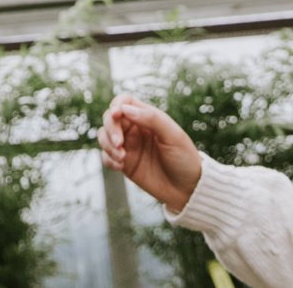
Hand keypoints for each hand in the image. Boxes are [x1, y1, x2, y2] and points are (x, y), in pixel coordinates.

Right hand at [99, 95, 202, 210]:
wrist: (188, 189)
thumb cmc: (184, 159)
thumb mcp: (173, 136)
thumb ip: (151, 119)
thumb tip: (125, 109)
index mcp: (147, 117)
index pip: (124, 102)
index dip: (116, 105)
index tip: (116, 115)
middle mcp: (135, 129)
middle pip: (110, 118)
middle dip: (110, 129)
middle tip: (120, 144)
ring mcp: (128, 147)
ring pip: (104, 136)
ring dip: (108, 145)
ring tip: (122, 158)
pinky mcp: (124, 164)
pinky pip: (106, 157)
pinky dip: (108, 159)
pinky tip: (121, 166)